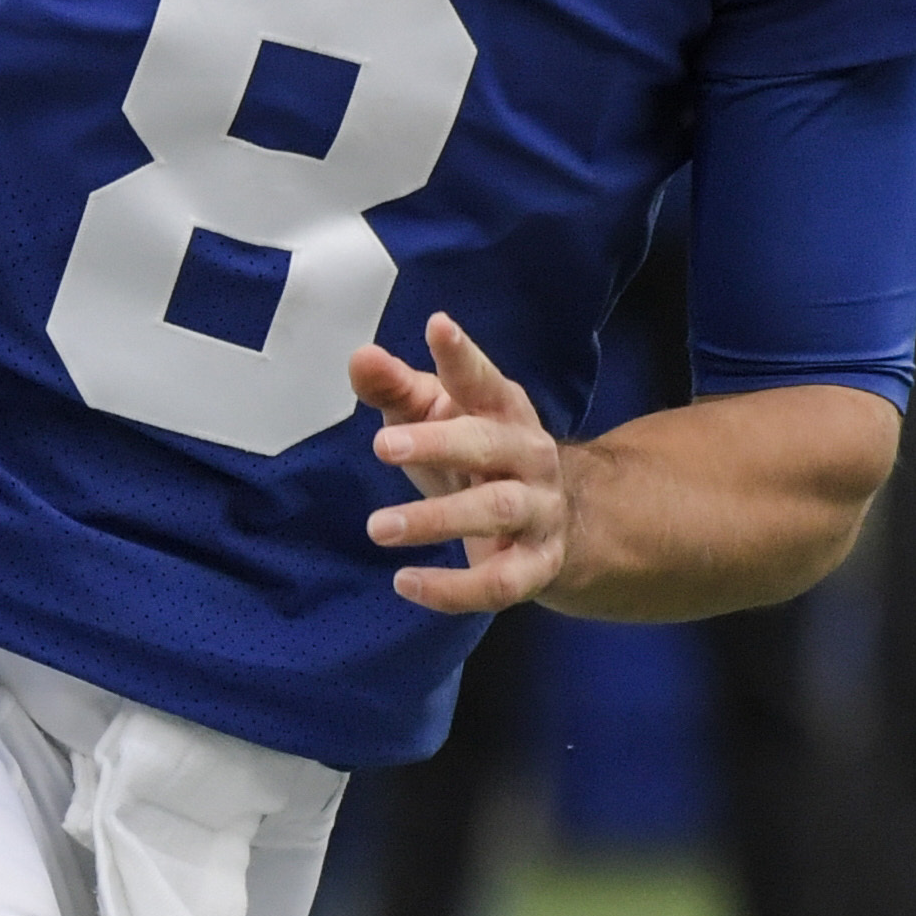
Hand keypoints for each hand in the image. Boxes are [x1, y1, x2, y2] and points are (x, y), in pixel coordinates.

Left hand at [350, 312, 570, 614]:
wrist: (555, 522)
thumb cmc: (474, 455)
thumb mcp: (436, 417)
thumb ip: (396, 388)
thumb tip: (359, 357)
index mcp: (502, 409)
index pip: (482, 379)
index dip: (461, 356)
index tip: (437, 326)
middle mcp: (529, 454)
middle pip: (488, 444)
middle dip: (438, 443)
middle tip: (382, 445)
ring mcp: (539, 511)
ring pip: (495, 510)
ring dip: (437, 519)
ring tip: (377, 527)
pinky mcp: (536, 566)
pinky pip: (499, 583)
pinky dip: (453, 589)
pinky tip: (404, 583)